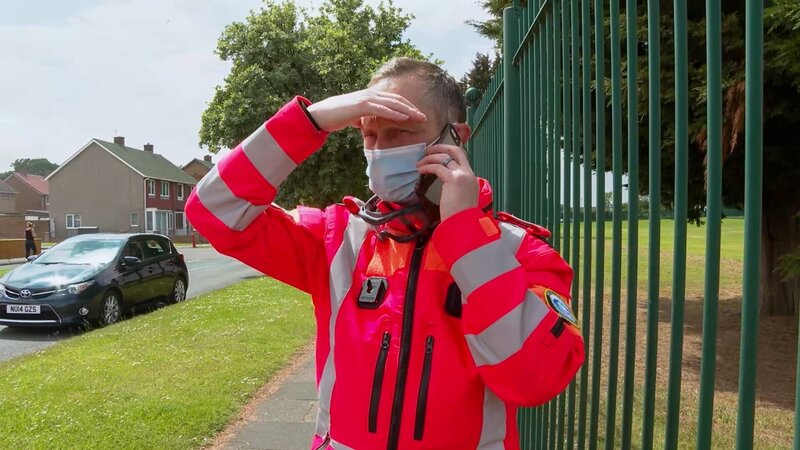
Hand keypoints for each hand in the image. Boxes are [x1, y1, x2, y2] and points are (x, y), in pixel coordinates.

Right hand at [305, 89, 426, 131]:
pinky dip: (394, 113)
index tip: (418, 115)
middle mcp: (371, 94)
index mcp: (371, 97)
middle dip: (412, 108)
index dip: (407, 106)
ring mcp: (366, 99)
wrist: (321, 114)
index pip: (394, 99)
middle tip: (425, 117)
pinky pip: (381, 109)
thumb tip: (365, 126)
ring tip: (419, 117)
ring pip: (392, 103)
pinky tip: (404, 117)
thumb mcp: (354, 117)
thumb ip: (362, 119)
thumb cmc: (337, 116)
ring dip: (408, 110)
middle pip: (397, 100)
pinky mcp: (361, 106)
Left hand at [416, 144, 478, 220]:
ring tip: (419, 163)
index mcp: (472, 178)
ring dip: (430, 158)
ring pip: (444, 157)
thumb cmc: (461, 216)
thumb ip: (457, 189)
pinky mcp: (453, 179)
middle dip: (440, 147)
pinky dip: (427, 167)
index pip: (461, 157)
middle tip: (428, 150)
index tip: (438, 153)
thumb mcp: (462, 199)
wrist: (464, 223)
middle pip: (455, 150)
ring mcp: (462, 175)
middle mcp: (469, 173)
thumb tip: (447, 186)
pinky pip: (437, 167)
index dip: (449, 152)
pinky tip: (420, 170)